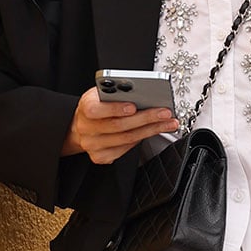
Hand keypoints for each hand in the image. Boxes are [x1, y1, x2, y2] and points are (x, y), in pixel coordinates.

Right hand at [62, 88, 178, 163]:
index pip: (96, 110)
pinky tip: (154, 131)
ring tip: (168, 122)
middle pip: (118, 126)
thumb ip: (115, 93)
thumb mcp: (101, 93)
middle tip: (165, 113)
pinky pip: (126, 149)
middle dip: (145, 118)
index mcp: (85, 108)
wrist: (82, 126)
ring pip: (127, 139)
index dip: (115, 109)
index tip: (133, 106)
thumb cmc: (97, 105)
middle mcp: (86, 129)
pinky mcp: (101, 157)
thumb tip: (142, 93)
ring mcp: (93, 145)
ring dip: (151, 130)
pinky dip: (142, 139)